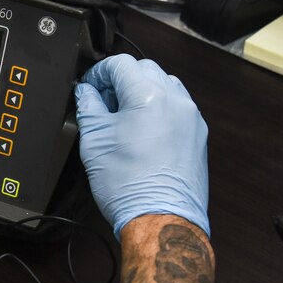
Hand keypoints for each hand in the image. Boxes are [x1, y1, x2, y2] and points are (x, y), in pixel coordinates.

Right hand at [74, 54, 209, 238]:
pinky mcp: (197, 135)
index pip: (120, 64)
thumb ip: (88, 106)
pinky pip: (177, 108)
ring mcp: (190, 118)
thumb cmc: (129, 185)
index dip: (98, 72)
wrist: (160, 218)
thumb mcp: (94, 139)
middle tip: (103, 101)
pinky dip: (159, 110)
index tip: (89, 86)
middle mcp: (175, 100)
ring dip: (143, 92)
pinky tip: (142, 132)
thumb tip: (85, 93)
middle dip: (121, 80)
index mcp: (148, 95)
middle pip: (145, 70)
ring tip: (124, 117)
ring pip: (164, 86)